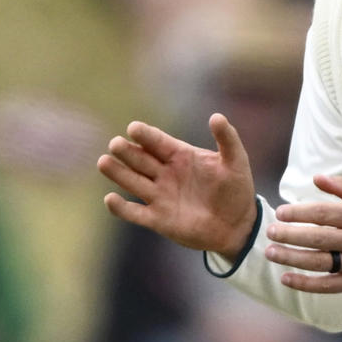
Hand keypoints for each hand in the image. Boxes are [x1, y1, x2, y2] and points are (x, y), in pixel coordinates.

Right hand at [97, 113, 256, 257]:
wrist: (238, 225)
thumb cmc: (236, 190)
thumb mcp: (236, 162)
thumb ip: (228, 139)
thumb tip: (216, 116)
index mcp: (180, 156)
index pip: (157, 142)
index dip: (146, 135)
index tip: (134, 128)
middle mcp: (165, 173)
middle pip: (140, 159)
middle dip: (127, 151)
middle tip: (116, 144)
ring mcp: (159, 196)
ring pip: (132, 182)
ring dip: (117, 173)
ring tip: (104, 162)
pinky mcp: (157, 219)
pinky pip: (134, 213)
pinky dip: (121, 208)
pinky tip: (111, 199)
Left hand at [265, 174, 341, 292]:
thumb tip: (316, 178)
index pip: (325, 214)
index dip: (300, 213)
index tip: (281, 213)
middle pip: (319, 238)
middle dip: (291, 235)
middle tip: (270, 232)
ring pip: (320, 262)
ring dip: (292, 258)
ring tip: (271, 253)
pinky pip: (328, 285)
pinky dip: (306, 284)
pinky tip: (286, 278)